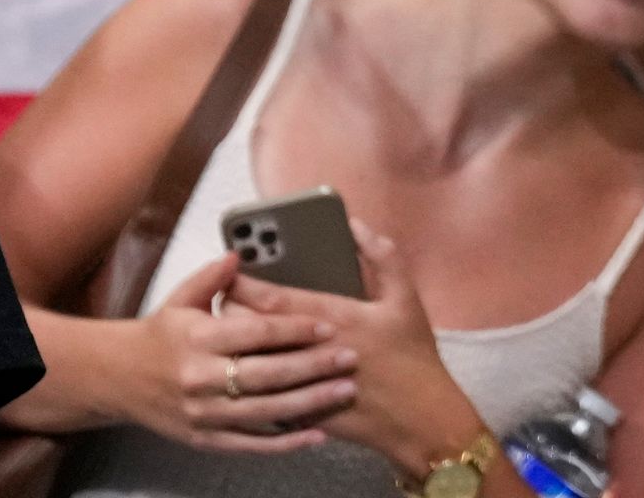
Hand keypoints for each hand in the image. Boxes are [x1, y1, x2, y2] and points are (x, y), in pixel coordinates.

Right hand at [129, 255, 354, 453]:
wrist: (118, 379)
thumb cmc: (158, 335)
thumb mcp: (180, 298)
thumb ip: (213, 277)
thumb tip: (240, 253)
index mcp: (198, 339)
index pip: (256, 333)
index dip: (295, 329)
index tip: (328, 324)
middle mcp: (201, 378)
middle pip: (267, 374)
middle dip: (313, 366)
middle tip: (350, 357)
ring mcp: (203, 414)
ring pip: (265, 410)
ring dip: (309, 402)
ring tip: (344, 390)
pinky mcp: (204, 439)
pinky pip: (251, 443)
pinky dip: (285, 443)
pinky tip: (315, 435)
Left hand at [234, 236, 486, 473]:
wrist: (419, 418)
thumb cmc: (412, 355)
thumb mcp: (405, 298)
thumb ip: (382, 256)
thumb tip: (355, 225)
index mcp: (332, 318)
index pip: (270, 299)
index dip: (243, 284)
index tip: (231, 272)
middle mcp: (309, 351)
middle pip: (248, 332)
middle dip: (229, 313)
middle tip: (224, 300)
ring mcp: (302, 385)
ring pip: (247, 363)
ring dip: (233, 347)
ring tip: (229, 332)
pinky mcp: (301, 412)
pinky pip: (262, 393)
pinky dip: (249, 380)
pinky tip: (248, 369)